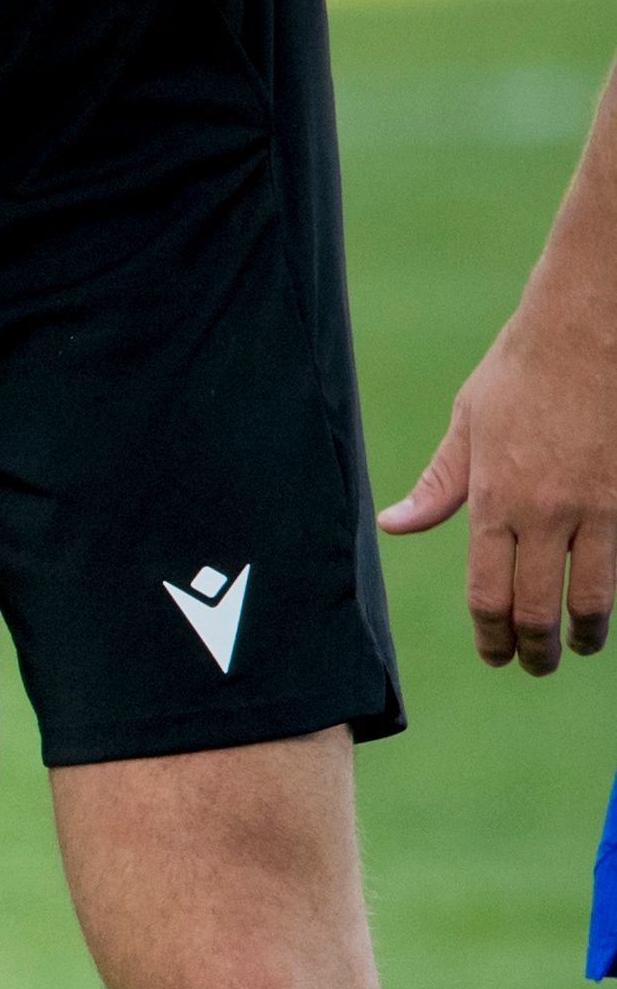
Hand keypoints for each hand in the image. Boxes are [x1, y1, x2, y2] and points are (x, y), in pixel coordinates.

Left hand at [379, 310, 616, 672]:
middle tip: (537, 666)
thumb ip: (438, 485)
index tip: (495, 656)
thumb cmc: (523, 368)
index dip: (490, 637)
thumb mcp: (469, 423)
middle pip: (537, 609)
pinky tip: (610, 597)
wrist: (593, 322)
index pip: (487, 594)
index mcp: (495, 502)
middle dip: (535, 649)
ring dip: (587, 630)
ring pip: (595, 594)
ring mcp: (599, 505)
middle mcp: (546, 513)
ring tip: (583, 645)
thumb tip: (394, 525)